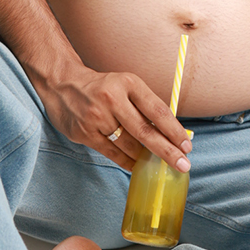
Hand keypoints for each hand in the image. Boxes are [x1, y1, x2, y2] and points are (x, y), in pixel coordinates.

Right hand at [33, 61, 192, 174]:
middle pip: (145, 131)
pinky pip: (112, 153)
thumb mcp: (125, 85)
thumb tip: (170, 133)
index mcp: (128, 83)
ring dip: (146, 158)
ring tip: (159, 165)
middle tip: (183, 165)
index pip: (157, 110)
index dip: (174, 130)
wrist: (62, 84)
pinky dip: (127, 161)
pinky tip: (138, 166)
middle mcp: (112, 99)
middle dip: (167, 151)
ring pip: (129, 145)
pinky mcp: (84, 133)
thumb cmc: (102, 87)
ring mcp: (96, 117)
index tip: (187, 145)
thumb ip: (144, 105)